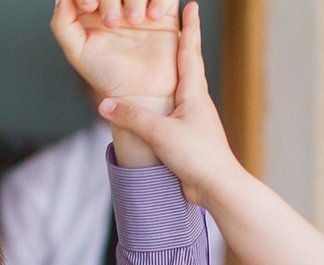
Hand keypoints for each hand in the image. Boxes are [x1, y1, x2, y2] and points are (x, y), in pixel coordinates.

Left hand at [52, 0, 181, 109]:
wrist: (145, 94)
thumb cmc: (112, 78)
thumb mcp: (78, 53)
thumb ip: (62, 24)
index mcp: (91, 12)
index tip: (90, 7)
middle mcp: (114, 5)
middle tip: (114, 22)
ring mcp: (138, 6)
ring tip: (137, 22)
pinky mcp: (162, 11)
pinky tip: (153, 17)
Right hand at [93, 2, 239, 202]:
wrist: (218, 188)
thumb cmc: (198, 156)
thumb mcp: (160, 133)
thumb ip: (131, 117)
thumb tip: (105, 104)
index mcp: (194, 92)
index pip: (190, 51)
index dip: (189, 27)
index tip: (190, 6)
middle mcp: (196, 102)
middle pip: (186, 65)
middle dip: (181, 43)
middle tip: (173, 25)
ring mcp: (193, 120)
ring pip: (179, 89)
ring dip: (171, 72)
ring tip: (162, 60)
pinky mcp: (188, 138)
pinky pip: (171, 113)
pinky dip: (163, 101)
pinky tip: (156, 105)